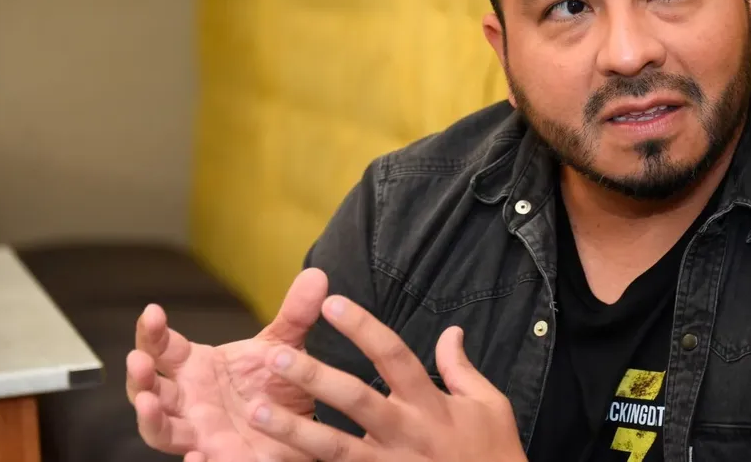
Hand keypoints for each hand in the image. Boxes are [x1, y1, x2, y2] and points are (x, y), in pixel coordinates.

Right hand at [125, 267, 329, 461]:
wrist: (299, 422)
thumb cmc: (275, 381)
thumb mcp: (284, 347)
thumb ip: (296, 316)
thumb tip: (316, 275)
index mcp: (195, 368)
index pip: (162, 347)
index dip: (152, 331)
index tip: (153, 311)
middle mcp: (188, 401)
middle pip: (150, 390)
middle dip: (141, 375)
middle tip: (138, 360)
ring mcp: (198, 432)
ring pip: (161, 430)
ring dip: (151, 418)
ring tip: (149, 402)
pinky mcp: (219, 458)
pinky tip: (195, 457)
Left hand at [246, 295, 526, 461]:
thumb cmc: (495, 453)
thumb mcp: (488, 405)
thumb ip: (461, 369)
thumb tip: (451, 331)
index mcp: (430, 404)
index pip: (392, 355)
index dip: (362, 327)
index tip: (332, 304)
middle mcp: (406, 433)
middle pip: (354, 399)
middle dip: (314, 377)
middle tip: (276, 356)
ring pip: (334, 448)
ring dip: (292, 430)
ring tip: (256, 411)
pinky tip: (271, 459)